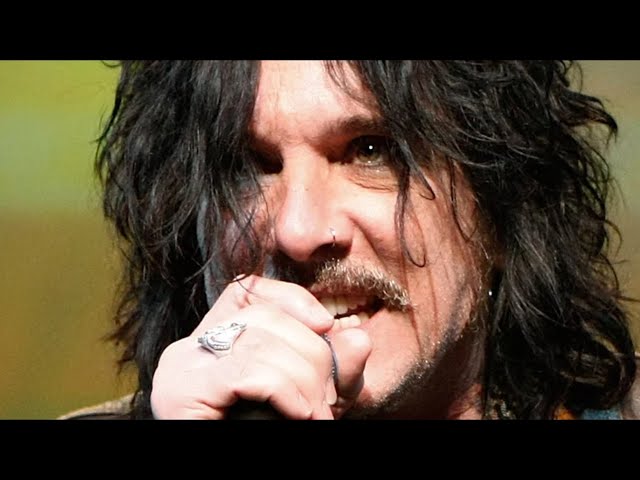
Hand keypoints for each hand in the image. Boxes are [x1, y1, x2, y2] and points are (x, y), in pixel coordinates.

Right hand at [150, 275, 371, 418]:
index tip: (328, 326)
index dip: (293, 298)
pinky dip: (283, 390)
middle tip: (328, 397)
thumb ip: (335, 369)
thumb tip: (358, 337)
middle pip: (262, 317)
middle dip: (311, 352)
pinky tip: (300, 413)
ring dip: (303, 379)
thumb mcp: (311, 398)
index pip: (248, 289)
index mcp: (215, 339)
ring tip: (317, 414)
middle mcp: (192, 346)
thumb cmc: (266, 431)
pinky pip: (245, 372)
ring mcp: (182, 366)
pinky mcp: (183, 391)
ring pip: (258, 342)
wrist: (216, 467)